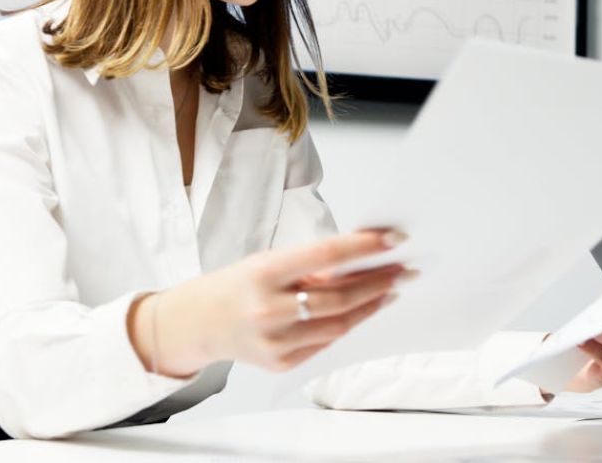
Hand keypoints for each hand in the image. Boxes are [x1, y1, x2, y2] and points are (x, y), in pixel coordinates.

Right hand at [130, 229, 407, 375]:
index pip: (327, 256)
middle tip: (404, 269)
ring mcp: (275, 341)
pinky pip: (324, 342)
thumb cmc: (235, 286)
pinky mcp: (280, 363)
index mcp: (264, 273)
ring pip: (340, 324)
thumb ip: (309, 265)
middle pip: (340, 296)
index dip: (365, 247)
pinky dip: (346, 325)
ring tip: (391, 289)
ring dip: (371, 305)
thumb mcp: (266, 263)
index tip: (394, 239)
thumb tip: (361, 260)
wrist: (197, 324)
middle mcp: (269, 309)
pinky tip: (361, 310)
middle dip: (378, 281)